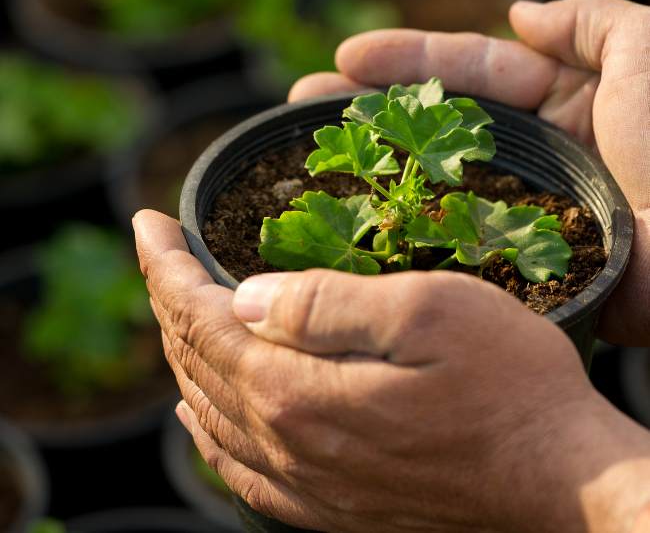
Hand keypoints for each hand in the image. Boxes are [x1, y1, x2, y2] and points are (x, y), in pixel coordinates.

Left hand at [134, 211, 649, 532]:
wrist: (560, 477)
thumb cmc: (507, 383)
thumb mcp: (426, 312)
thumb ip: (327, 305)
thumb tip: (246, 300)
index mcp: (300, 391)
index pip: (201, 318)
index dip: (166, 266)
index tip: (147, 224)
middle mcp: (289, 445)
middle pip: (197, 363)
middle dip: (167, 299)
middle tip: (158, 253)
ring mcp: (307, 483)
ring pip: (210, 411)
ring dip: (182, 354)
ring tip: (173, 309)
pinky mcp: (331, 504)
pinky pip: (239, 468)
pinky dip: (206, 428)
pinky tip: (197, 412)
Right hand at [290, 0, 649, 346]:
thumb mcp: (648, 53)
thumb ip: (590, 21)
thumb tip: (520, 13)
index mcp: (558, 100)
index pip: (467, 69)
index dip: (404, 60)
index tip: (344, 58)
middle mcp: (529, 151)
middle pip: (433, 122)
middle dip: (368, 108)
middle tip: (302, 103)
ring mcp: (514, 206)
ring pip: (430, 176)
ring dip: (372, 165)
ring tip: (310, 154)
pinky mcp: (510, 258)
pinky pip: (447, 235)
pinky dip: (401, 227)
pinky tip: (354, 219)